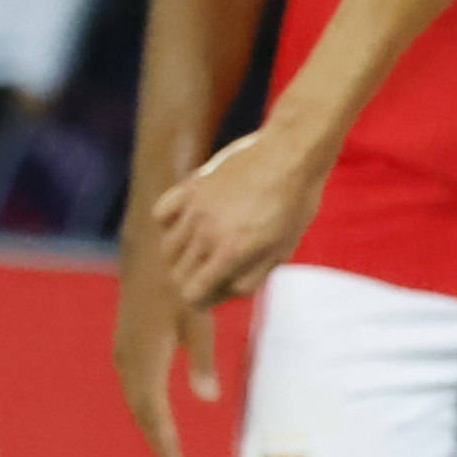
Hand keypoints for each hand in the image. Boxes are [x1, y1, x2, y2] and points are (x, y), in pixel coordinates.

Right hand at [109, 244, 217, 456]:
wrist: (150, 242)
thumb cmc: (181, 274)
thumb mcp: (198, 314)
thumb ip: (200, 355)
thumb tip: (206, 398)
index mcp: (147, 350)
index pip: (152, 405)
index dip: (163, 436)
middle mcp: (130, 349)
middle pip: (140, 402)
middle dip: (155, 433)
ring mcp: (125, 339)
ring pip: (134, 388)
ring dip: (147, 416)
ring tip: (164, 441)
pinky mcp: (127, 331)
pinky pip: (132, 374)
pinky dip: (143, 395)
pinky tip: (152, 403)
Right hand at [143, 125, 323, 312]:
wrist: (290, 155)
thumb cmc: (294, 206)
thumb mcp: (281, 250)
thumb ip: (250, 276)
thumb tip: (221, 292)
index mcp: (231, 254)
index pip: (192, 295)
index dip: (203, 301)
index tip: (215, 294)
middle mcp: (206, 234)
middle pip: (178, 275)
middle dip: (195, 282)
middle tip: (217, 273)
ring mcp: (194, 209)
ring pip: (168, 248)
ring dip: (183, 256)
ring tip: (208, 249)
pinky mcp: (189, 187)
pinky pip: (162, 215)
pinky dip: (170, 224)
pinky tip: (191, 224)